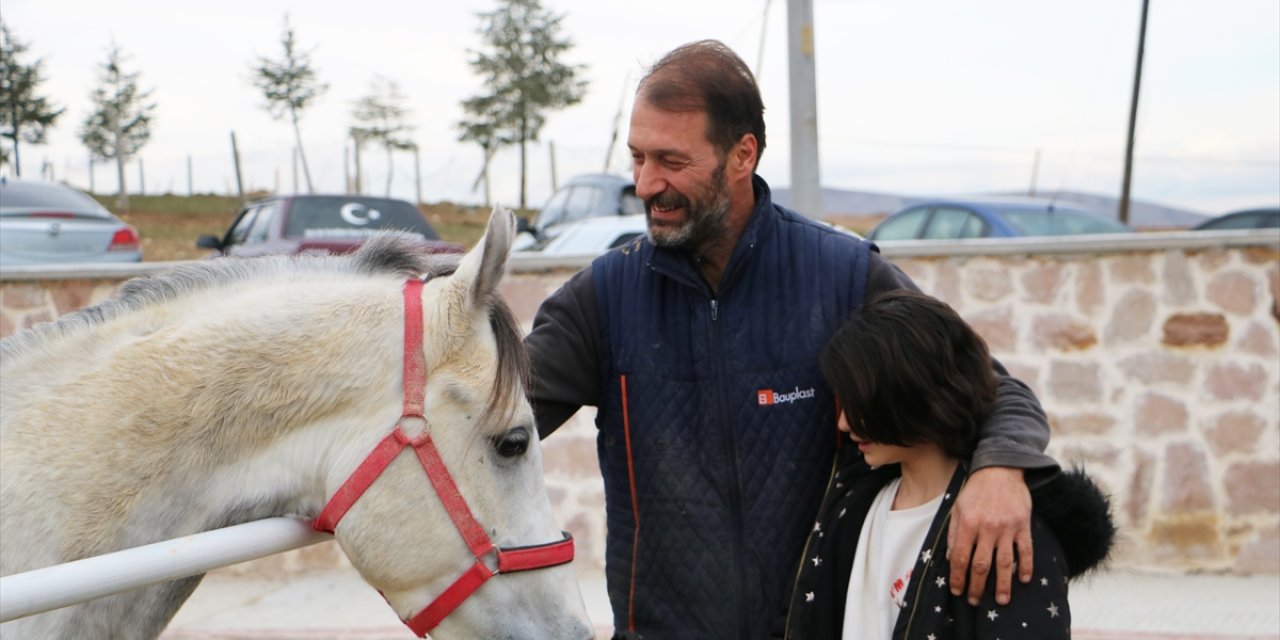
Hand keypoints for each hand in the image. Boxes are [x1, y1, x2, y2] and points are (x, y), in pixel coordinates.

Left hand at [947, 466, 1032, 605]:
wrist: (1000, 469)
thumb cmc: (976, 490)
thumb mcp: (957, 508)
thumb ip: (954, 533)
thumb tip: (949, 557)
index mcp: (968, 524)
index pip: (960, 558)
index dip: (958, 577)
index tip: (957, 590)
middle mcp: (987, 529)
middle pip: (981, 565)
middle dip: (977, 586)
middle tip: (975, 601)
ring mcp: (1007, 528)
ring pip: (1004, 562)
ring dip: (1002, 585)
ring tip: (1001, 601)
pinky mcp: (1023, 525)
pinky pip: (1026, 550)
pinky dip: (1026, 566)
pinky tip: (1023, 580)